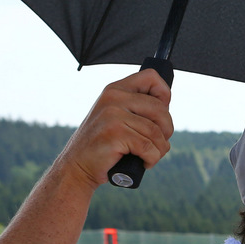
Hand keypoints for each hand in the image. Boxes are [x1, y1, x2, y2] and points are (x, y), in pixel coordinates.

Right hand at [57, 68, 173, 191]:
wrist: (77, 166)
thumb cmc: (103, 145)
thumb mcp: (115, 118)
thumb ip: (135, 107)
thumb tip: (167, 104)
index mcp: (115, 90)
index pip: (151, 76)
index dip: (164, 94)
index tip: (160, 115)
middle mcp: (113, 98)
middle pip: (160, 109)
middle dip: (166, 131)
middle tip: (158, 143)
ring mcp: (113, 115)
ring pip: (156, 132)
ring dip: (160, 149)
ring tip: (150, 156)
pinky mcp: (115, 134)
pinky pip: (149, 147)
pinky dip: (152, 159)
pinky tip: (145, 163)